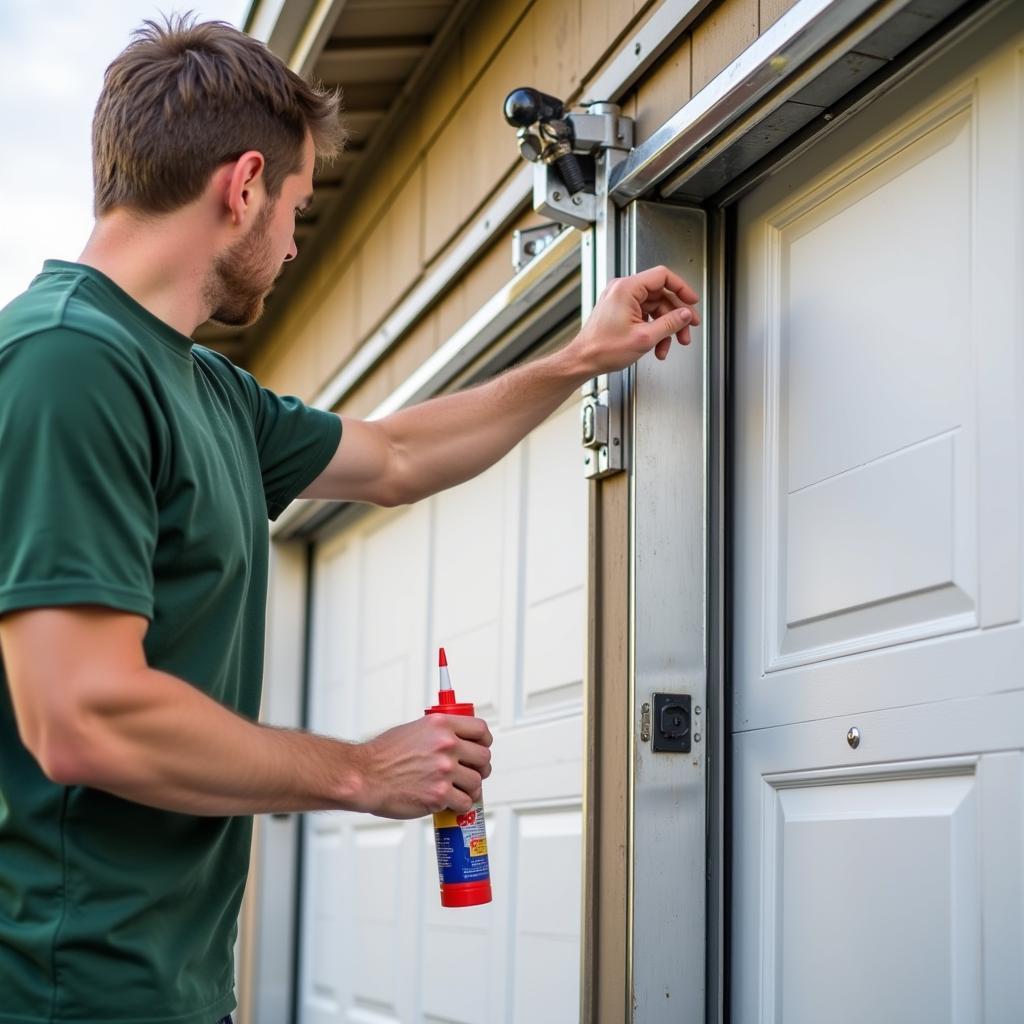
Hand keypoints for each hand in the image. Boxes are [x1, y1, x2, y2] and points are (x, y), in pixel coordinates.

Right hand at [354, 714, 492, 819]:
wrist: (365, 776)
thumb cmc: (382, 756)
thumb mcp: (413, 730)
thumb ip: (438, 733)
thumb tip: (456, 740)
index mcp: (441, 725)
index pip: (480, 729)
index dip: (485, 741)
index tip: (482, 747)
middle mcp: (446, 744)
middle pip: (483, 757)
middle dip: (480, 768)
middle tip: (470, 773)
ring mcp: (444, 770)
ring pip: (476, 782)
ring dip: (470, 789)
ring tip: (457, 791)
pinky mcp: (439, 794)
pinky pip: (464, 802)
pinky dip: (459, 805)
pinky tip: (449, 803)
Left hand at [567, 264, 700, 375]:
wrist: (583, 361)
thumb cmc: (602, 349)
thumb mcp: (644, 337)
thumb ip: (670, 323)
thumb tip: (685, 314)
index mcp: (626, 288)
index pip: (662, 277)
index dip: (681, 288)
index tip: (692, 300)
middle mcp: (622, 290)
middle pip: (660, 296)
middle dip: (676, 316)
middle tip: (687, 329)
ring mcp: (620, 300)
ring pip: (654, 309)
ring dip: (665, 328)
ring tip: (670, 345)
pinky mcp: (620, 311)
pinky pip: (644, 316)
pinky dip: (653, 330)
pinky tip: (657, 346)